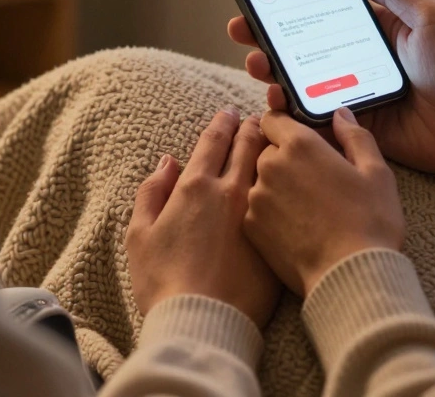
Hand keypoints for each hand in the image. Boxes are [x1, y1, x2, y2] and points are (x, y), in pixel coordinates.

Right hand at [126, 109, 281, 328]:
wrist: (202, 323)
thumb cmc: (163, 283)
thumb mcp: (140, 235)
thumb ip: (152, 192)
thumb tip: (168, 163)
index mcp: (195, 187)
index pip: (213, 141)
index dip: (221, 123)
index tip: (228, 113)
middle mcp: (230, 193)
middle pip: (248, 147)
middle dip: (253, 128)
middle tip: (259, 120)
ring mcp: (259, 216)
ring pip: (272, 169)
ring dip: (273, 151)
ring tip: (277, 145)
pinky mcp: (278, 239)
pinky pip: (288, 202)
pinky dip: (291, 185)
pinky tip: (295, 185)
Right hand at [227, 0, 434, 200]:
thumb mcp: (429, 15)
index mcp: (373, 33)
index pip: (320, 14)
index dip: (287, 6)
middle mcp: (356, 63)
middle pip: (299, 48)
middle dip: (266, 38)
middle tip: (241, 30)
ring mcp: (350, 97)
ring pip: (298, 82)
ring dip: (271, 71)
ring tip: (258, 64)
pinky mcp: (350, 130)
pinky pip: (311, 120)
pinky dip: (288, 111)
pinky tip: (274, 100)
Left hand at [244, 108, 405, 296]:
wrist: (349, 276)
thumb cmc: (370, 222)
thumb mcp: (376, 172)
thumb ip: (355, 136)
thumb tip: (340, 115)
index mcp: (300, 144)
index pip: (273, 119)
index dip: (284, 125)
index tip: (296, 137)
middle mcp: (269, 165)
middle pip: (266, 150)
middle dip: (283, 158)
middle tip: (310, 179)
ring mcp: (256, 198)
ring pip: (259, 181)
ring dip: (275, 186)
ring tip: (304, 207)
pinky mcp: (250, 227)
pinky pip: (255, 209)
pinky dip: (269, 213)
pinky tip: (293, 227)